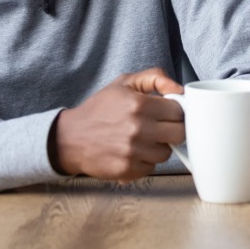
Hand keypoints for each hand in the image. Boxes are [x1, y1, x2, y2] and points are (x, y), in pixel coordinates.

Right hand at [53, 67, 186, 180]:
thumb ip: (155, 78)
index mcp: (139, 104)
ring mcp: (133, 152)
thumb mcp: (124, 83)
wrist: (70, 137)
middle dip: (172, 129)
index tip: (167, 113)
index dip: (174, 111)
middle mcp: (138, 129)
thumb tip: (179, 89)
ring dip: (158, 146)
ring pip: (166, 153)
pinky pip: (151, 167)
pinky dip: (145, 161)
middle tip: (160, 127)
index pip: (179, 111)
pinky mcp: (127, 170)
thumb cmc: (99, 109)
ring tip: (142, 139)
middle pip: (179, 134)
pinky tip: (132, 152)